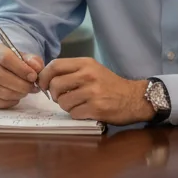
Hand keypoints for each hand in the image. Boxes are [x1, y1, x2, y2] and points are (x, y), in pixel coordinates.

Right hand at [0, 43, 45, 108]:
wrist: (2, 70)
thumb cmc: (16, 64)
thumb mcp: (26, 58)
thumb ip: (33, 61)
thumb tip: (36, 68)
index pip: (6, 58)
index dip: (22, 69)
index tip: (33, 76)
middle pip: (3, 77)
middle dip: (22, 85)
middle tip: (33, 88)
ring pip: (1, 91)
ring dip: (18, 94)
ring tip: (25, 91)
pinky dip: (10, 102)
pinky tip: (15, 96)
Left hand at [37, 57, 153, 124]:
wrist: (135, 98)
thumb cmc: (110, 84)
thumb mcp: (92, 69)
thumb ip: (72, 71)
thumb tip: (46, 78)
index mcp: (85, 63)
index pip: (55, 65)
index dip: (44, 76)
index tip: (43, 84)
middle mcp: (88, 75)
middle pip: (55, 84)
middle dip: (54, 94)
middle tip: (61, 97)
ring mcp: (92, 92)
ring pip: (63, 101)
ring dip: (66, 106)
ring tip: (76, 104)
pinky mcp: (96, 108)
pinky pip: (74, 113)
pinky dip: (76, 114)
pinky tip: (85, 110)